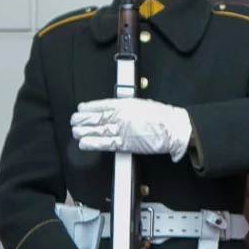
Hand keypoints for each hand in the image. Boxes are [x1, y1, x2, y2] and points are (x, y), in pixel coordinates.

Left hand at [71, 98, 192, 160]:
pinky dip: (93, 143)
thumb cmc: (163, 116)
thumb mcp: (143, 104)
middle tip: (75, 121)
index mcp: (125, 104)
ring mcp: (122, 130)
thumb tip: (118, 109)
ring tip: (76, 132)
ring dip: (84, 131)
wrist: (174, 128)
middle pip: (95, 118)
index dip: (88, 108)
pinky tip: (84, 143)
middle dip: (82, 120)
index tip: (80, 109)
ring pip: (97, 130)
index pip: (100, 105)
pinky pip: (105, 143)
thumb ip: (128, 107)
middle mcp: (120, 116)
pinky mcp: (125, 143)